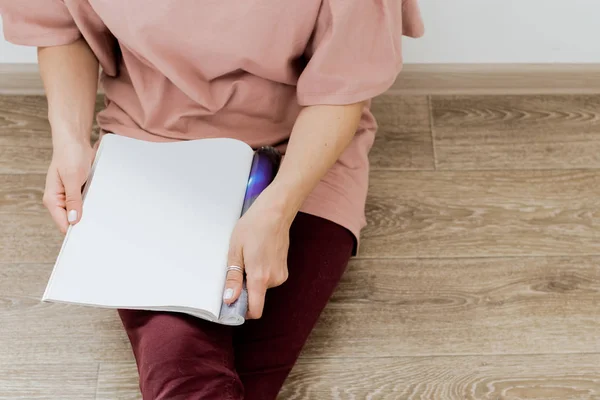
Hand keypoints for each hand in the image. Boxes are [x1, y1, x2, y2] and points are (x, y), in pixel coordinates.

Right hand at [43, 137, 94, 232]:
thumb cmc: (69, 155)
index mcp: (53, 199)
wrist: (75, 141)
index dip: (75, 230)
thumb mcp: (72, 178)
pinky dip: (93, 203)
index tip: (90, 234)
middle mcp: (60, 200)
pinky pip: (86, 202)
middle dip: (84, 222)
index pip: (63, 223)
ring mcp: (69, 196)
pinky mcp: (78, 191)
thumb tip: (73, 220)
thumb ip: (73, 200)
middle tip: (101, 227)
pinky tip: (102, 204)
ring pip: (80, 212)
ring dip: (90, 212)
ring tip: (103, 216)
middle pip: (72, 220)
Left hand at [222, 190, 292, 318]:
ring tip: (249, 257)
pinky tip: (258, 255)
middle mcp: (274, 279)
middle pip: (256, 297)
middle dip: (245, 288)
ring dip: (252, 279)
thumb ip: (233, 278)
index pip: (255, 310)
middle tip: (238, 266)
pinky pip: (268, 279)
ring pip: (261, 287)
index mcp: (260, 277)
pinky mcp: (284, 270)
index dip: (242, 312)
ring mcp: (281, 274)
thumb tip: (229, 299)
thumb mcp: (235, 251)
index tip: (232, 305)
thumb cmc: (253, 227)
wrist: (275, 212)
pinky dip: (260, 273)